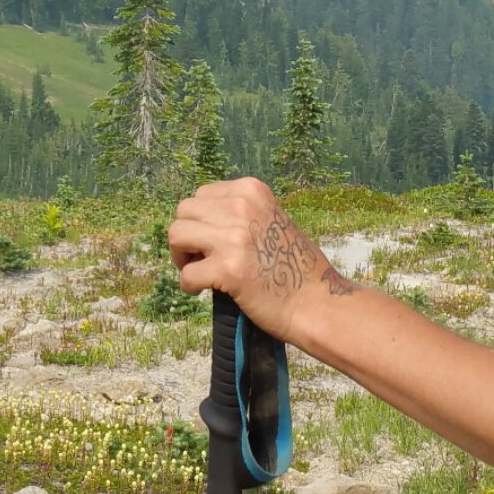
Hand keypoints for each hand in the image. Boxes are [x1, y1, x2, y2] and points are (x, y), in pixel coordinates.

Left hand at [169, 177, 354, 344]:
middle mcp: (241, 206)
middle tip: (201, 258)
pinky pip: (186, 274)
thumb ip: (240, 213)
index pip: (201, 195)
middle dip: (187, 236)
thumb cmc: (295, 267)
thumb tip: (202, 220)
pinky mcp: (228, 270)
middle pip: (184, 211)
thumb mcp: (271, 219)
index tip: (209, 241)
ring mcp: (234, 237)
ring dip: (182, 257)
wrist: (317, 302)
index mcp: (251, 191)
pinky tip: (203, 291)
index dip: (199, 220)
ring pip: (176, 235)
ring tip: (200, 272)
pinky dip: (189, 285)